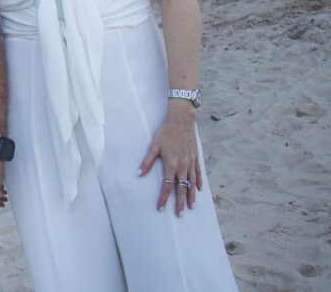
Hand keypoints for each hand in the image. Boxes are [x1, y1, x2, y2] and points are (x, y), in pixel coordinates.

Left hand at [138, 101, 200, 215]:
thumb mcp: (154, 146)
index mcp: (171, 164)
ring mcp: (191, 163)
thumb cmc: (166, 132)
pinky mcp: (196, 158)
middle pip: (182, 188)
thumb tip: (138, 173)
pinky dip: (198, 183)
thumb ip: (147, 161)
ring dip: (191, 196)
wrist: (182, 121)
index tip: (160, 208)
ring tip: (191, 207)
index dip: (163, 198)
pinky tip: (198, 190)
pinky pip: (198, 174)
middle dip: (180, 202)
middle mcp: (182, 166)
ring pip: (192, 184)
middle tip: (179, 214)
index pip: (167, 186)